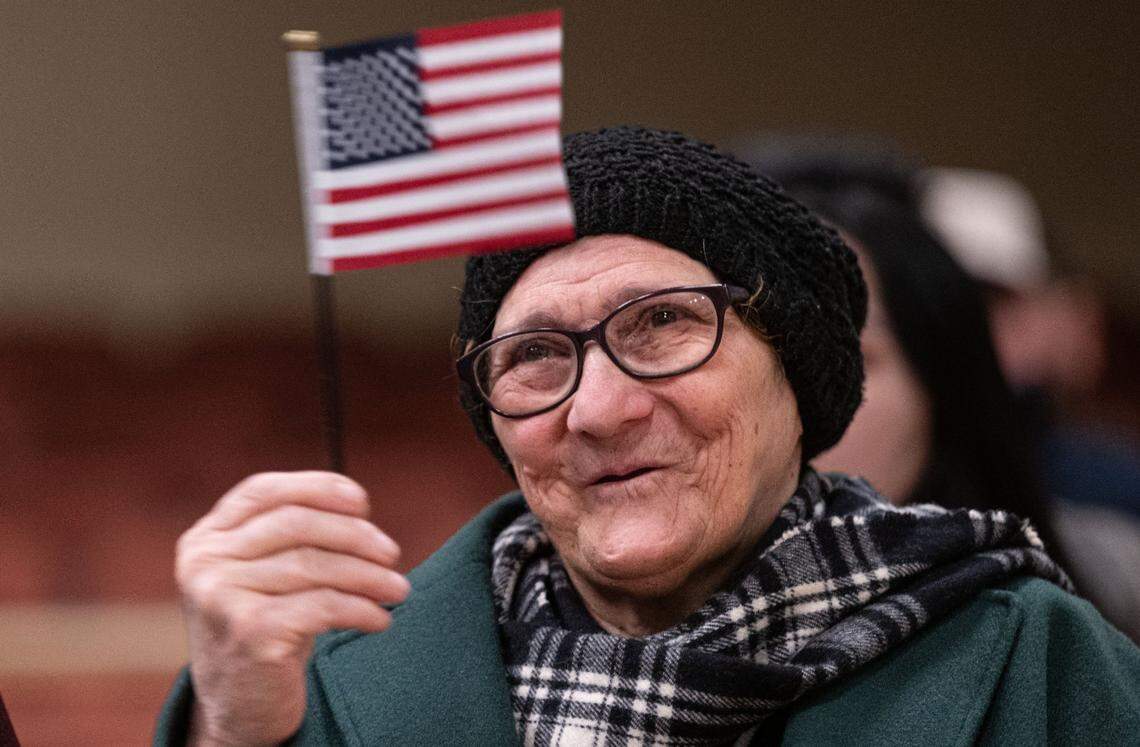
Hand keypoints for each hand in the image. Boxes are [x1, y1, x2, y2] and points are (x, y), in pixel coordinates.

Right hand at [176, 471, 407, 745]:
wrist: (238, 709)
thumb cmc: (264, 629)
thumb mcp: (263, 574)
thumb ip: (291, 535)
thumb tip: (358, 507)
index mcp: (205, 539)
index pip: (263, 491)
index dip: (317, 487)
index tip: (362, 502)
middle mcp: (205, 563)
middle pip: (296, 524)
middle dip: (354, 534)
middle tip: (392, 553)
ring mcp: (222, 597)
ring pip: (315, 565)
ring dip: (369, 576)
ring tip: (398, 589)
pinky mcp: (250, 632)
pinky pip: (323, 606)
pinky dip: (361, 609)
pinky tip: (380, 619)